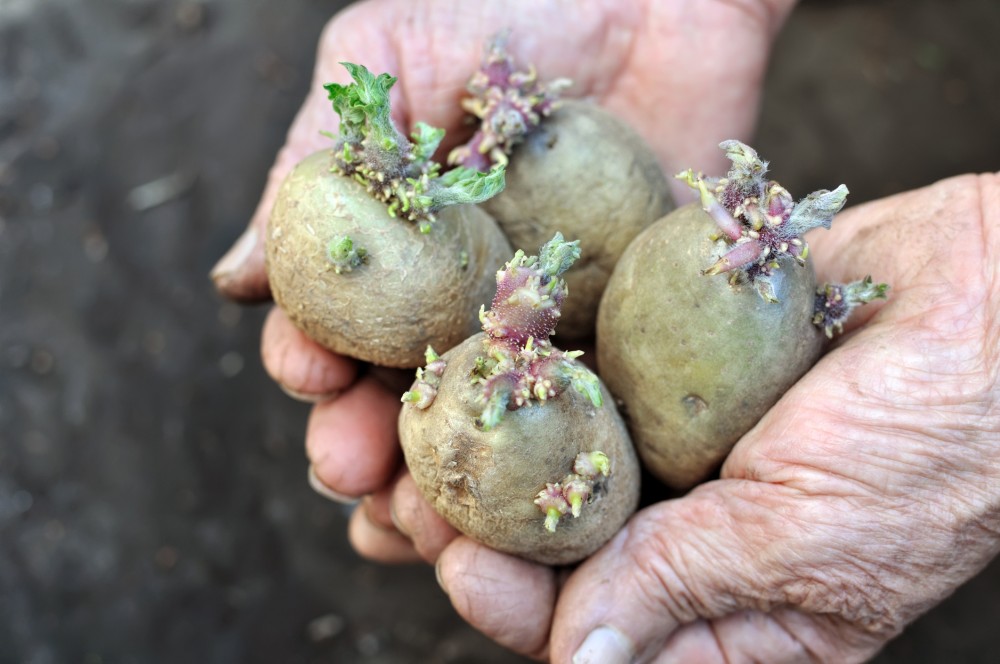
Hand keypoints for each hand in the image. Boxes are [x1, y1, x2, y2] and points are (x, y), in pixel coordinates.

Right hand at [210, 0, 795, 555]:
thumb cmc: (514, 4)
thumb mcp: (389, 58)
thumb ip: (319, 160)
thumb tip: (234, 279)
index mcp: (401, 256)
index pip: (341, 334)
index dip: (317, 366)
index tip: (312, 379)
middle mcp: (467, 308)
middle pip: (406, 407)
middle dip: (372, 451)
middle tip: (356, 474)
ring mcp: (550, 331)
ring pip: (490, 436)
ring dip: (453, 487)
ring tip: (433, 516)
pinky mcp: (632, 339)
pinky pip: (597, 419)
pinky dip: (565, 465)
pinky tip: (545, 500)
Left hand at [426, 173, 999, 661]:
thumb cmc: (940, 440)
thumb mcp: (812, 539)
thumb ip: (686, 590)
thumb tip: (573, 663)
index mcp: (737, 608)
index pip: (601, 632)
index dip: (521, 608)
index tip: (463, 566)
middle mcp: (695, 526)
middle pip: (559, 548)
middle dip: (482, 529)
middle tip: (410, 499)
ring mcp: (680, 435)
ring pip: (558, 457)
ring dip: (488, 449)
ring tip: (415, 430)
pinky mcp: (672, 353)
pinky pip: (587, 366)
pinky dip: (531, 366)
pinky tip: (474, 352)